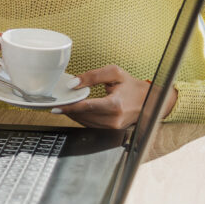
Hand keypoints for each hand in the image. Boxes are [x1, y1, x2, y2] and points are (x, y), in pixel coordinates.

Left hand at [57, 65, 177, 128]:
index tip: (56, 106)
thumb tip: (73, 83)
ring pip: (85, 122)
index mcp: (116, 105)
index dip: (70, 107)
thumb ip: (93, 76)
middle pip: (84, 116)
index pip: (87, 107)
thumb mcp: (115, 73)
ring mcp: (113, 127)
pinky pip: (91, 124)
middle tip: (56, 103)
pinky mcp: (111, 130)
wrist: (149, 101)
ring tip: (63, 105)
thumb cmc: (132, 86)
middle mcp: (114, 119)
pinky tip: (75, 110)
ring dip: (73, 114)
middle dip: (68, 110)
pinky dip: (81, 117)